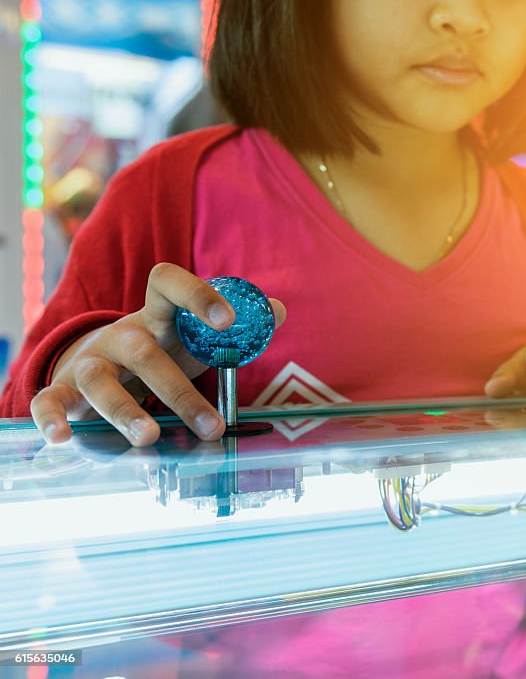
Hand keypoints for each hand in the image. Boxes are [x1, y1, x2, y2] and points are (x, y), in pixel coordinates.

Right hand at [31, 263, 286, 445]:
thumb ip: (239, 328)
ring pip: (101, 381)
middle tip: (212, 425)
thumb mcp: (195, 337)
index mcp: (158, 315)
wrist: (101, 362)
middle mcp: (123, 335)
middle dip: (179, 391)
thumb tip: (276, 310)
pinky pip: (50, 400)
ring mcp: (91, 361)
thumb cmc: (163, 351)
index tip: (229, 321)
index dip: (198, 295)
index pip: (168, 284)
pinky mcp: (65, 388)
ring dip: (124, 411)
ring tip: (150, 437)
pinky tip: (62, 439)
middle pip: (146, 354)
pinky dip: (51, 418)